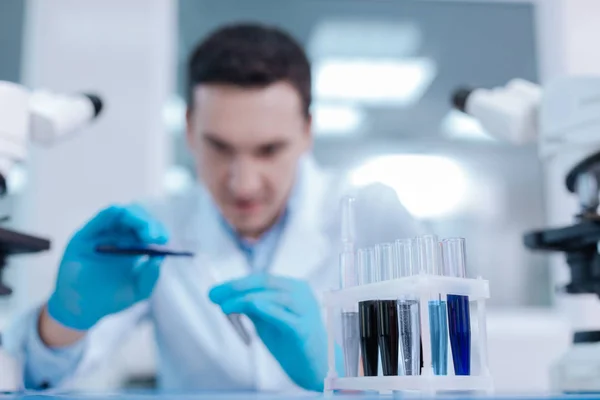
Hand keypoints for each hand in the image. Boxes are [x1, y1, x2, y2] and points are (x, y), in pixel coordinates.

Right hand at [47, 204, 168, 330]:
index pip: (151, 231)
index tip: (163, 240)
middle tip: (155, 237)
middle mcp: (120, 237)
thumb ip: (151, 276)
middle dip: (150, 224)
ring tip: (145, 233)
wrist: (81, 308)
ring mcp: (104, 234)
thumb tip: (160, 257)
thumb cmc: (111, 298)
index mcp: (135, 247)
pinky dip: (116, 213)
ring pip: (123, 213)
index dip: (159, 231)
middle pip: (139, 219)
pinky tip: (125, 219)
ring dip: (137, 218)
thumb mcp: (138, 291)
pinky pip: (103, 217)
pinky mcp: (87, 234)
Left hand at [209, 274, 327, 391]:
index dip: (237, 283)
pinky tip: (252, 305)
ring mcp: (305, 310)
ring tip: (224, 307)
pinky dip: (267, 309)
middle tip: (214, 295)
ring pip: (272, 296)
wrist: (316, 368)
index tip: (215, 291)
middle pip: (266, 282)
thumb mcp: (267, 320)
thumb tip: (226, 296)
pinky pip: (284, 317)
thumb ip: (252, 307)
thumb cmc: (291, 342)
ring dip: (244, 299)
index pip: (262, 279)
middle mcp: (301, 294)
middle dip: (236, 287)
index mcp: (293, 288)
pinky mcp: (304, 330)